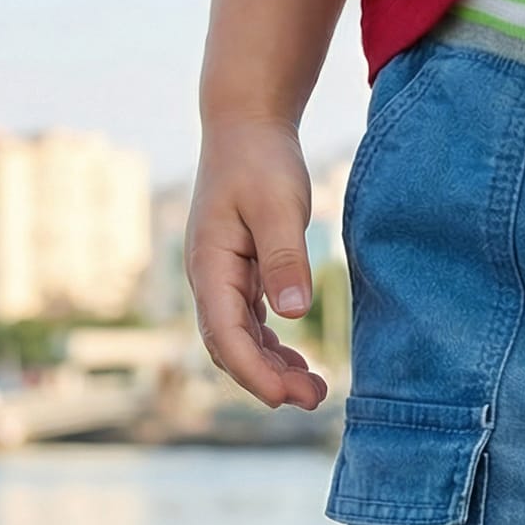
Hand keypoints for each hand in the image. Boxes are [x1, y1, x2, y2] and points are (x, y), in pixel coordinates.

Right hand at [185, 118, 328, 409]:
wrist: (246, 124)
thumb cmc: (261, 160)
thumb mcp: (277, 205)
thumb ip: (284, 258)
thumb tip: (292, 313)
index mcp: (210, 264)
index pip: (225, 334)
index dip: (252, 371)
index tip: (283, 397)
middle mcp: (208, 277)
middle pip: (230, 347)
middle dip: (267, 379)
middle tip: (315, 400)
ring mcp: (221, 278)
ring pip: (240, 340)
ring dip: (272, 369)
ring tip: (314, 391)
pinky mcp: (239, 275)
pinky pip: (250, 325)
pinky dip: (272, 348)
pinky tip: (299, 364)